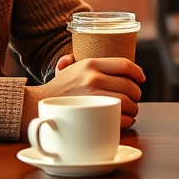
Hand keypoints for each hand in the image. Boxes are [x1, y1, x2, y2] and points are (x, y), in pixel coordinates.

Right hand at [20, 55, 144, 136]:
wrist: (37, 106)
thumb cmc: (54, 90)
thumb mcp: (65, 69)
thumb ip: (71, 61)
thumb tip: (69, 57)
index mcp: (91, 64)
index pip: (124, 64)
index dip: (137, 72)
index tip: (141, 78)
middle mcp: (94, 78)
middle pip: (129, 85)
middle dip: (137, 93)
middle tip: (135, 98)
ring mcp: (95, 96)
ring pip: (128, 102)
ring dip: (134, 108)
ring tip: (132, 110)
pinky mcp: (94, 115)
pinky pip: (120, 117)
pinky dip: (127, 120)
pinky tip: (126, 120)